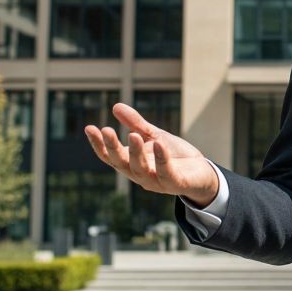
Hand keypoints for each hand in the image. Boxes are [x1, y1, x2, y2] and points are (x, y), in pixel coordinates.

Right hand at [84, 102, 220, 206]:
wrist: (202, 172)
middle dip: (113, 147)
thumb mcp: (154, 136)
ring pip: (140, 170)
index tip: (90, 128)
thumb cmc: (174, 155)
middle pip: (121, 163)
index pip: (110, 156)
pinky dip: (161, 160)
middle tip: (106, 130)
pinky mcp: (175, 184)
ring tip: (133, 135)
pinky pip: (166, 173)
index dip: (99, 144)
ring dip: (135, 153)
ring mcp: (156, 182)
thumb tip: (116, 106)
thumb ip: (136, 124)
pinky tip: (158, 145)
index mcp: (132, 163)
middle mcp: (140, 175)